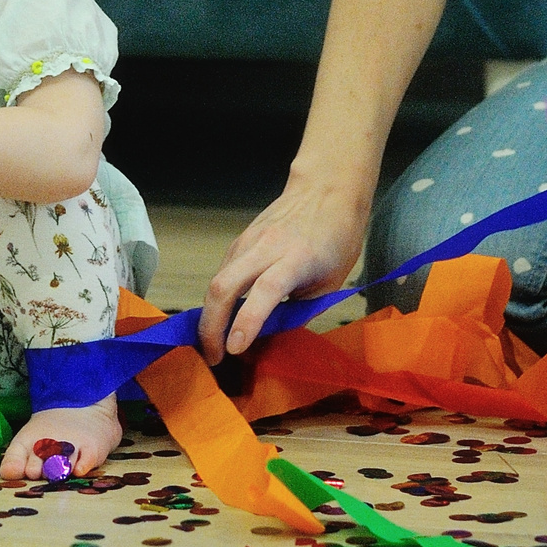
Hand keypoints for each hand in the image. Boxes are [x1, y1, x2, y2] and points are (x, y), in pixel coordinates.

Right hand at [197, 169, 370, 362]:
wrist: (326, 190)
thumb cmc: (336, 238)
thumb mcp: (330, 282)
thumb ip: (302, 308)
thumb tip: (273, 334)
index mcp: (298, 258)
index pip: (266, 290)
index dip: (248, 321)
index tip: (235, 349)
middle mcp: (267, 247)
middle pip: (224, 286)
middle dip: (211, 326)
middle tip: (213, 356)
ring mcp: (248, 241)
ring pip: (216, 281)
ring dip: (210, 316)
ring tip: (214, 344)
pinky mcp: (239, 241)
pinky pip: (222, 273)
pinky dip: (218, 299)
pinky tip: (222, 317)